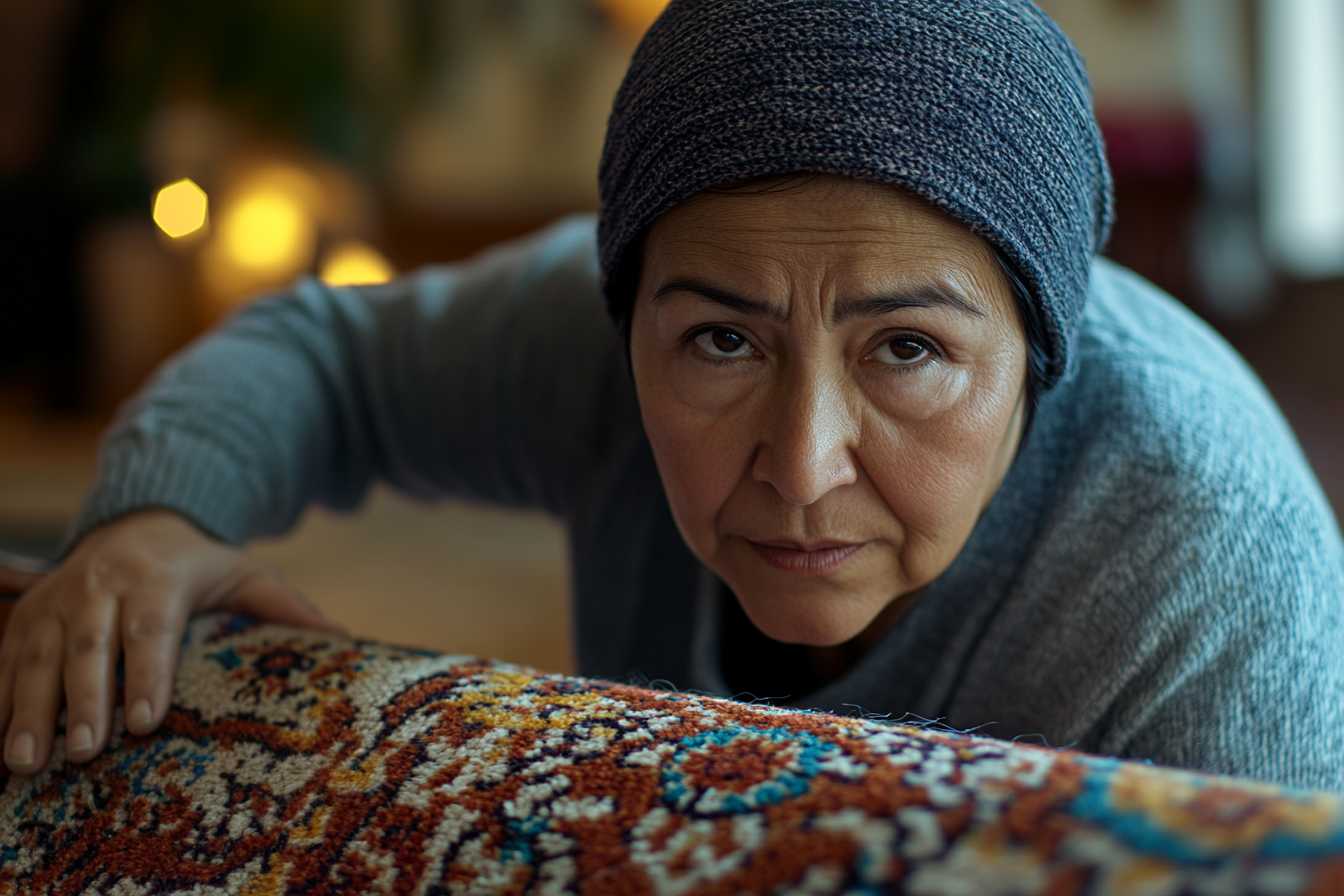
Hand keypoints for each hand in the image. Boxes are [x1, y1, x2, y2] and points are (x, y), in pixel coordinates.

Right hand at [0, 509, 344, 773]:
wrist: (138, 521)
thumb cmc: (200, 565)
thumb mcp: (246, 574)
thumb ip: (286, 606)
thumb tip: (344, 639)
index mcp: (159, 576)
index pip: (152, 629)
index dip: (146, 675)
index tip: (143, 723)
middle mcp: (101, 583)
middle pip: (88, 644)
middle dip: (83, 700)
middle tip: (84, 752)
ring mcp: (58, 597)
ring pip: (36, 653)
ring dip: (28, 708)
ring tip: (25, 760)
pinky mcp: (26, 611)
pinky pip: (4, 656)